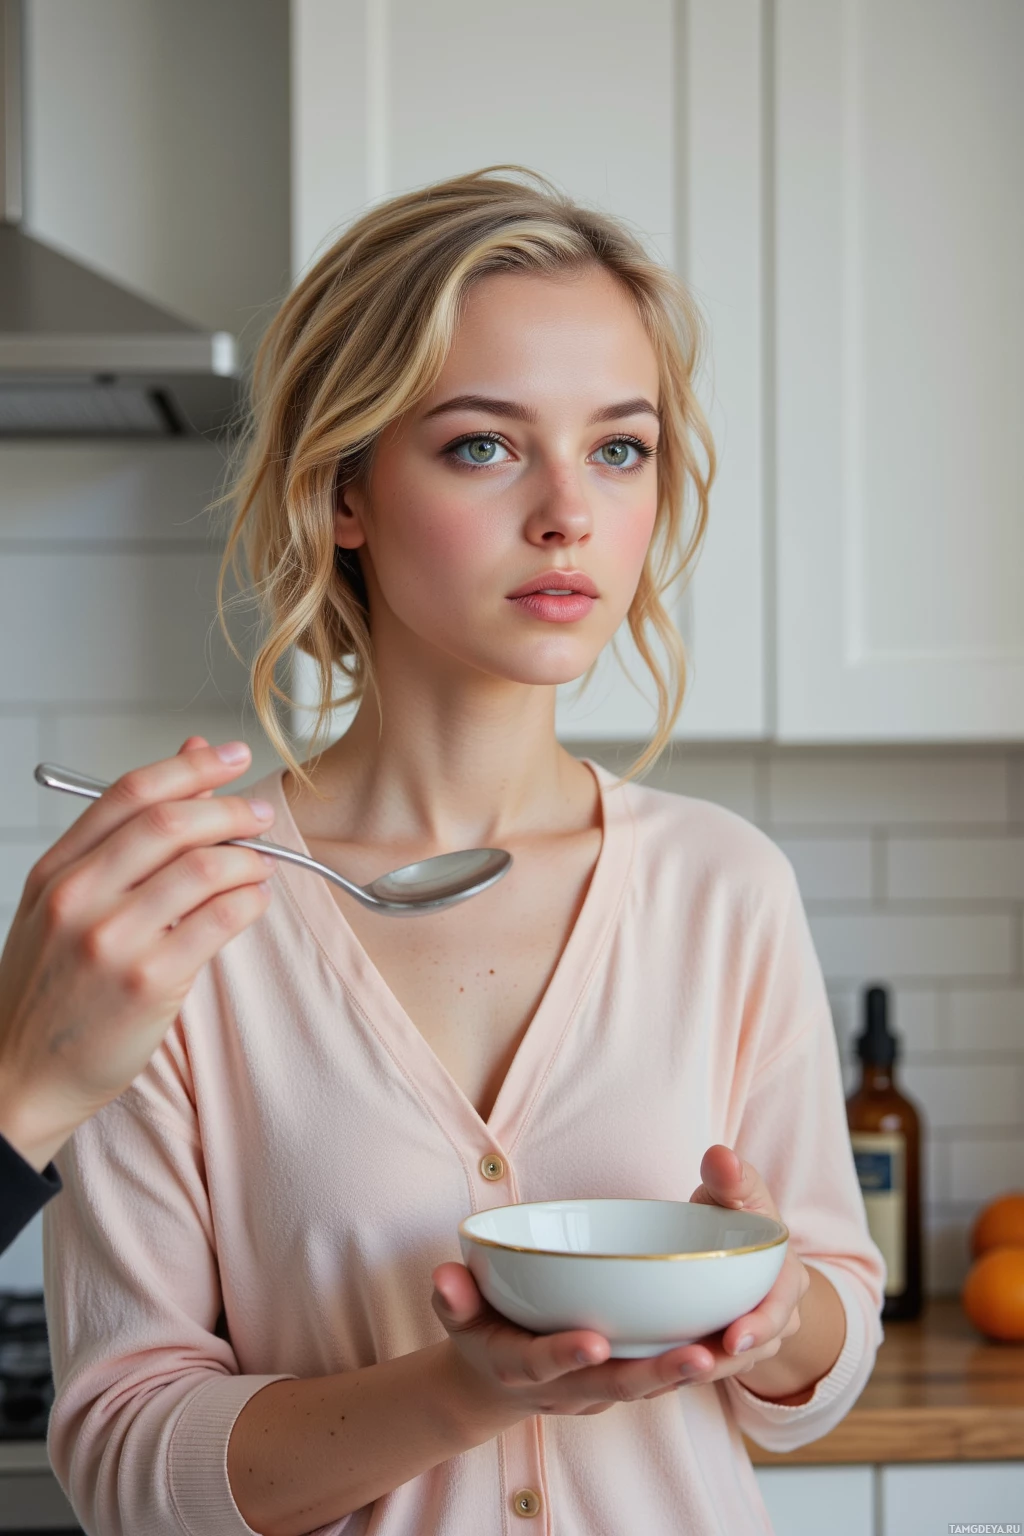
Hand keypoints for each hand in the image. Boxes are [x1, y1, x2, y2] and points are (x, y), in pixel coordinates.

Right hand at [0, 736, 277, 1171]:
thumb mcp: (66, 903)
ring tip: (260, 866)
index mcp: (57, 870)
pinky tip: (254, 902)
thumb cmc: (51, 990)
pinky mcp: (147, 982)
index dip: (191, 767)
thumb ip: (123, 839)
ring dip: (248, 858)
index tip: (231, 756)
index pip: (131, 793)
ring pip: (204, 868)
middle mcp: (78, 897)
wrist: (19, 1076)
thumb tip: (191, 762)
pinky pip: (219, 920)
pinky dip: (250, 901)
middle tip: (260, 814)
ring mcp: (111, 940)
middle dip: (230, 809)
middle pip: (172, 822)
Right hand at [430, 1263, 710, 1423]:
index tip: (592, 1340)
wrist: (496, 1381)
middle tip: (698, 1357)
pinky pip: (659, 1378)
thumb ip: (452, 1296)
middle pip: (615, 1385)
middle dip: (656, 1374)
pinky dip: (692, 1366)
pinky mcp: (620, 1381)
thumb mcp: (457, 1316)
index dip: (566, 1355)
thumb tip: (443, 1275)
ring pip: (646, 1386)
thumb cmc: (480, 1334)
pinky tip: (728, 1342)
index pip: (544, 1363)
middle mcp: (567, 1387)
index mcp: (523, 1367)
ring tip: (726, 1351)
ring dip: (685, 1373)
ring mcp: (597, 1390)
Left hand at [652, 1143, 808, 1396]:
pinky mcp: (725, 1351)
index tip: (733, 1339)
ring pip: (731, 1365)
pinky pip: (709, 1367)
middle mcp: (777, 1315)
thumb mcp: (737, 1192)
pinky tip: (650, 1375)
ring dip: (702, 1372)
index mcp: (786, 1277)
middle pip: (757, 1347)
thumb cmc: (735, 1212)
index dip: (761, 1326)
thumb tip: (720, 1155)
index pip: (780, 1306)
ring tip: (664, 1376)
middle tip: (693, 1366)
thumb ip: (731, 1177)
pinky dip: (685, 1372)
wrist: (735, 1242)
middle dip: (727, 1361)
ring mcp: (754, 1339)